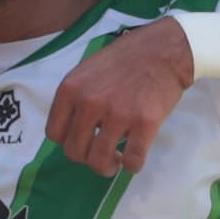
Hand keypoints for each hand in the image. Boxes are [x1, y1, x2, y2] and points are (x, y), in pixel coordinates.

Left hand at [47, 16, 195, 176]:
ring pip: (99, 161)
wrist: (165, 49)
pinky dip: (132, 166)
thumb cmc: (126, 58)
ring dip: (107, 168)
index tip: (82, 141)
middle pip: (74, 152)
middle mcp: (89, 103)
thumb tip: (73, 128)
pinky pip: (132, 160)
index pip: (54, 133)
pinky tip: (134, 159)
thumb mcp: (88, 70)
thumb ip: (76, 97)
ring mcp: (117, 114)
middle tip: (100, 155)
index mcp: (71, 89)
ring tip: (116, 162)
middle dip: (86, 158)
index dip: (68, 142)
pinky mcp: (144, 123)